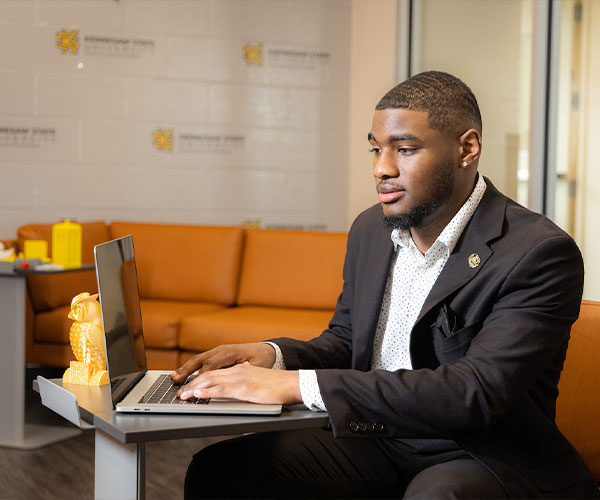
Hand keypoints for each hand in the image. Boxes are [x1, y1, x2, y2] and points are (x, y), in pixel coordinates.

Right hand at [170, 343, 275, 383]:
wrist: (267, 349)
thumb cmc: (262, 358)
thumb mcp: (257, 365)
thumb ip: (244, 371)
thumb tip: (234, 376)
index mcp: (231, 352)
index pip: (212, 364)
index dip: (202, 376)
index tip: (194, 386)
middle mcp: (221, 350)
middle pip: (200, 360)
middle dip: (187, 371)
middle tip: (176, 381)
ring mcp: (217, 351)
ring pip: (197, 359)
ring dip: (185, 368)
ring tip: (173, 378)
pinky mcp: (216, 355)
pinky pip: (200, 360)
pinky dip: (189, 367)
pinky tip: (182, 375)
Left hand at [177, 363, 301, 405]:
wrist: (292, 383)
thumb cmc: (277, 386)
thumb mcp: (256, 382)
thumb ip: (244, 384)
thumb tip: (236, 391)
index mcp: (239, 369)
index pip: (213, 372)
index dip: (198, 379)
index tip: (187, 386)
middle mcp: (237, 371)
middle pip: (208, 375)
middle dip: (191, 383)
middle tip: (179, 392)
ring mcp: (240, 378)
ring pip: (210, 381)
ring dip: (194, 388)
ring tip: (182, 395)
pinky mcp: (244, 388)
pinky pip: (221, 389)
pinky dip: (207, 392)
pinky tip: (198, 394)